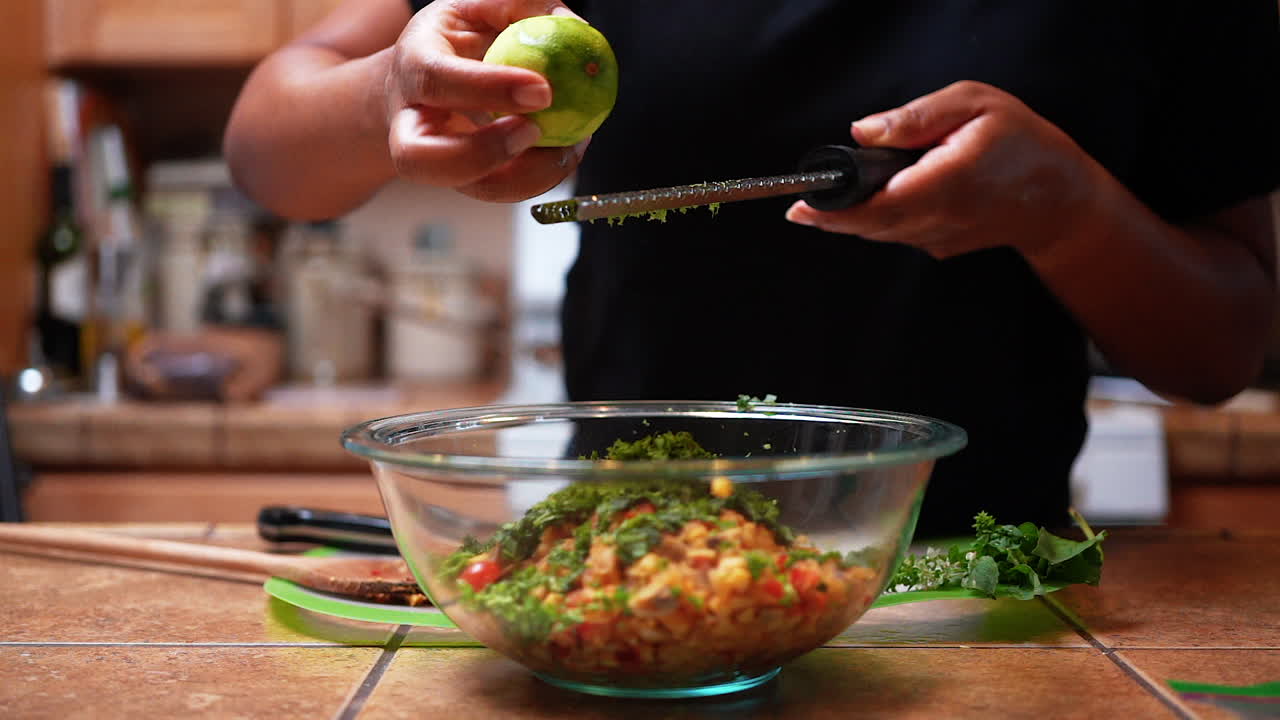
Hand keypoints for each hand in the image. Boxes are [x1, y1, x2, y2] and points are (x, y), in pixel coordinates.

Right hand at [385, 0, 588, 201]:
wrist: (427, 79)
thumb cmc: (459, 39)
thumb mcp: (480, 8)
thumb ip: (522, 7)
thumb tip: (572, 24)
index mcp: (413, 66)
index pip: (436, 81)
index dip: (487, 89)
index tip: (543, 90)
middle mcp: (412, 122)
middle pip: (419, 158)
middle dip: (481, 155)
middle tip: (535, 132)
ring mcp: (436, 159)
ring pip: (467, 188)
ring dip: (525, 177)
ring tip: (568, 146)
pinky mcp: (466, 180)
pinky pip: (501, 191)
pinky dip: (540, 179)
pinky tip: (568, 151)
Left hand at [786, 81, 1102, 260]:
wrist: (1060, 199)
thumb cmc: (1022, 143)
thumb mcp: (974, 105)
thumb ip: (915, 118)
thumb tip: (862, 132)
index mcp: (947, 183)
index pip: (879, 204)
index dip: (835, 210)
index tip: (801, 207)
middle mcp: (939, 220)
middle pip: (869, 226)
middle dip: (830, 217)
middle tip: (799, 206)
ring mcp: (939, 240)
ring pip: (879, 233)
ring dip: (852, 219)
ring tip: (827, 201)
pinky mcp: (939, 249)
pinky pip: (898, 235)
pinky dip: (879, 221)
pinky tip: (875, 202)